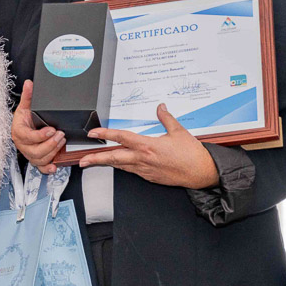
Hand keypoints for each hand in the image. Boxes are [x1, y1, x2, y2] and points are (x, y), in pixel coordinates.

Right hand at [11, 80, 65, 173]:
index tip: (51, 129)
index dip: (40, 136)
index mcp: (18, 132)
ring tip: (62, 142)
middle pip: (35, 151)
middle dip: (50, 144)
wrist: (22, 127)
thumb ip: (28, 96)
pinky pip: (40, 168)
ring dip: (53, 152)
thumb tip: (29, 83)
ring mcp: (28, 154)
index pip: (28, 137)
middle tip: (61, 135)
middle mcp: (22, 145)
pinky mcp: (35, 160)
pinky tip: (54, 167)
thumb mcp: (25, 106)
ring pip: (39, 159)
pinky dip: (48, 169)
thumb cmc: (24, 118)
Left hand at [79, 104, 218, 188]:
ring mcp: (146, 171)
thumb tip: (160, 107)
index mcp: (148, 146)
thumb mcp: (179, 131)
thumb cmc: (192, 154)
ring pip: (121, 166)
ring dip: (107, 163)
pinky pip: (132, 171)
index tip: (93, 133)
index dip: (105, 134)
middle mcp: (143, 159)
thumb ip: (166, 118)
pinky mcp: (150, 178)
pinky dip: (124, 166)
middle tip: (82, 159)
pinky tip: (119, 164)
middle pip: (114, 158)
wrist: (203, 173)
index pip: (121, 138)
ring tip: (94, 161)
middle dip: (96, 159)